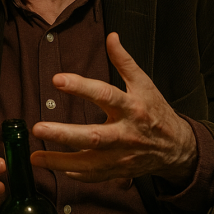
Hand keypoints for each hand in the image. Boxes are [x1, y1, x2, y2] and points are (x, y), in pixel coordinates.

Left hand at [30, 33, 197, 185]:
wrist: (178, 147)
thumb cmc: (156, 112)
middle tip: (38, 128)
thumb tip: (111, 37)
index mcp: (131, 107)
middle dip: (64, 134)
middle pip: (94, 136)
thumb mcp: (145, 84)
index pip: (104, 95)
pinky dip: (78, 174)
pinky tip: (59, 168)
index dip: (81, 87)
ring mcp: (122, 156)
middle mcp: (125, 133)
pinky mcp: (119, 171)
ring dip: (61, 161)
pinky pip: (96, 176)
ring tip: (35, 157)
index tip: (57, 80)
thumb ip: (124, 61)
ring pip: (90, 163)